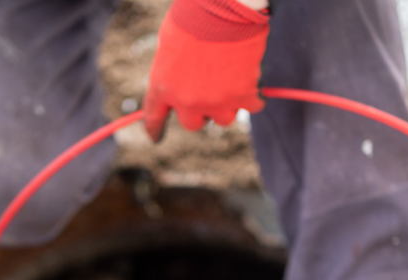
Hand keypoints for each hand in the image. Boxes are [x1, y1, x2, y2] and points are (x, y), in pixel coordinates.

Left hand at [143, 0, 268, 141]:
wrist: (224, 5)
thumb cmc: (194, 14)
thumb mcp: (169, 41)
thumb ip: (172, 70)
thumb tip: (182, 83)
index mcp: (163, 85)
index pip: (154, 116)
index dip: (155, 128)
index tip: (155, 137)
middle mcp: (187, 100)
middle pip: (194, 123)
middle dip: (201, 111)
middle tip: (210, 93)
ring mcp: (215, 101)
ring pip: (223, 118)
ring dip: (228, 104)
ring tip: (232, 80)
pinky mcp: (242, 96)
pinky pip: (252, 106)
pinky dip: (254, 96)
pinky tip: (253, 83)